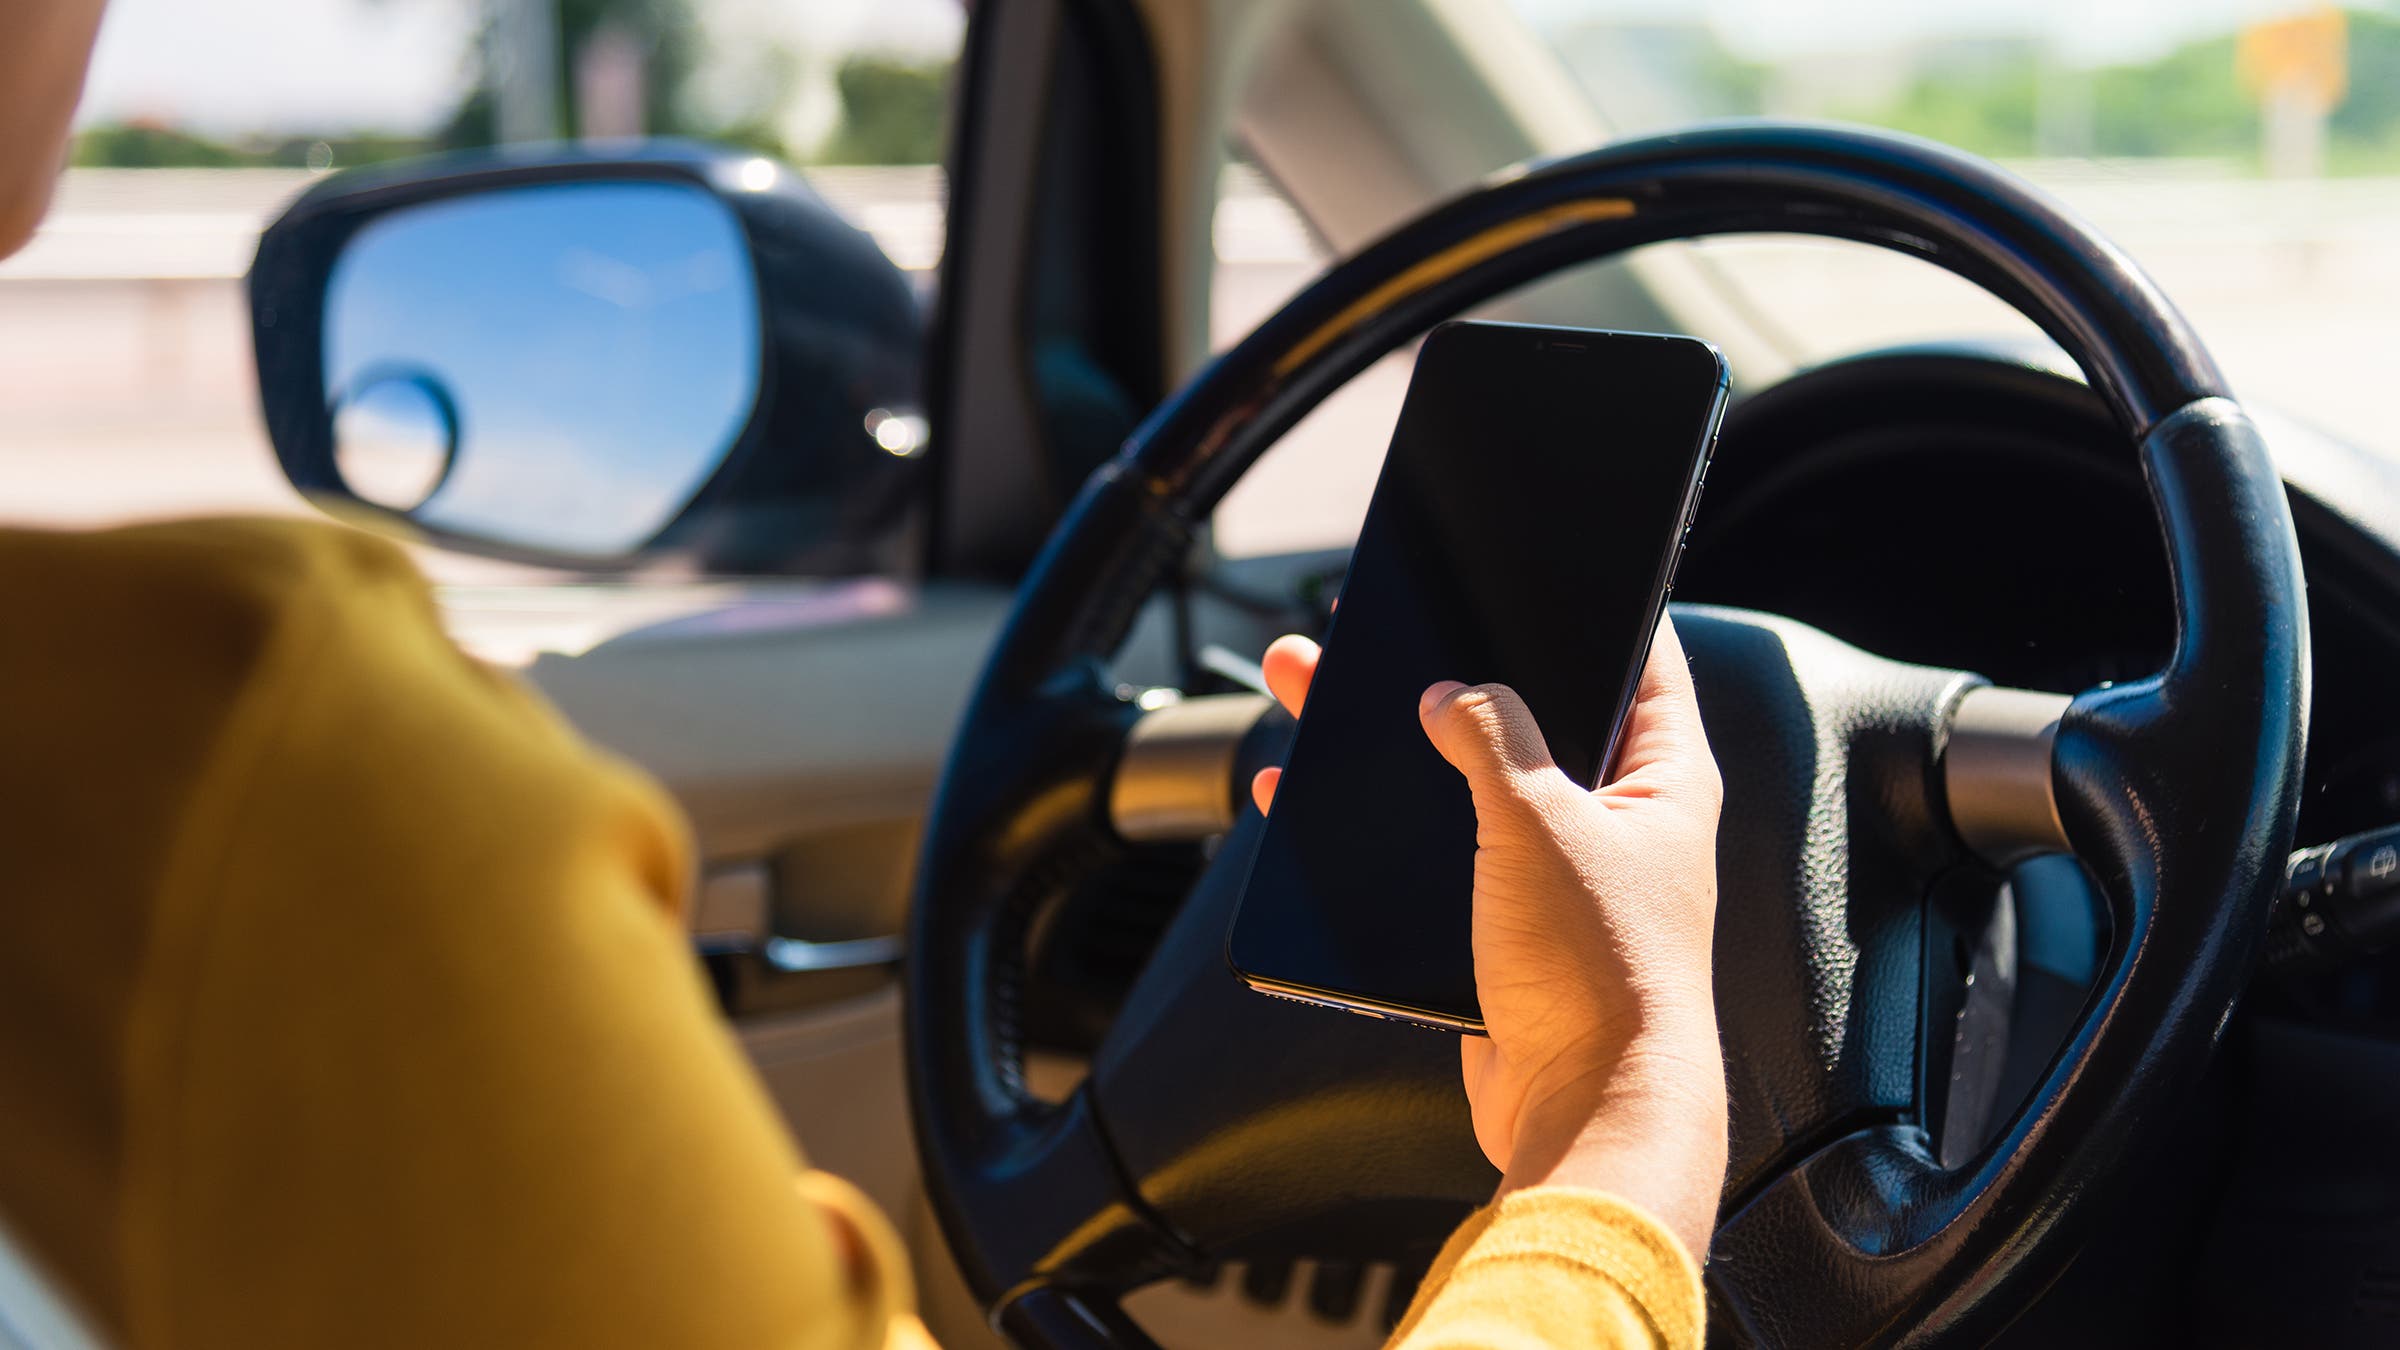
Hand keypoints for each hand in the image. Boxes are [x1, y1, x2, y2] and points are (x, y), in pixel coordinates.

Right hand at [1253, 617, 1727, 1253]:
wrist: (1584, 1110)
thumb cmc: (1597, 969)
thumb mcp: (1536, 821)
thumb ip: (1488, 738)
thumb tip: (1446, 692)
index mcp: (1662, 777)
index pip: (1642, 660)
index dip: (1589, 608)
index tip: (1529, 565)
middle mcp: (1617, 820)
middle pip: (1524, 716)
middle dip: (1444, 671)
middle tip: (1373, 626)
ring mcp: (1560, 876)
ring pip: (1465, 786)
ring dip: (1393, 748)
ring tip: (1311, 693)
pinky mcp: (1506, 930)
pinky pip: (1436, 858)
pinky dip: (1379, 831)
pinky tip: (1310, 803)